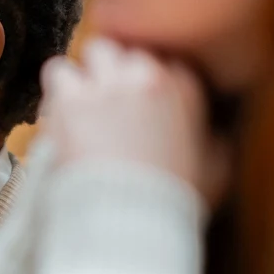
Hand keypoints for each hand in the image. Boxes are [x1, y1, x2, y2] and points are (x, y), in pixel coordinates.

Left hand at [41, 39, 214, 196]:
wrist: (128, 223)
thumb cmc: (171, 203)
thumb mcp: (213, 174)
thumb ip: (216, 145)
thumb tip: (215, 135)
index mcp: (186, 90)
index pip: (167, 61)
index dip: (151, 80)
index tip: (143, 101)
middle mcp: (148, 77)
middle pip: (130, 50)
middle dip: (120, 71)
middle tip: (111, 102)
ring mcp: (108, 84)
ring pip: (95, 52)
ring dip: (90, 75)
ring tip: (84, 105)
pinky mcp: (71, 98)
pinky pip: (58, 71)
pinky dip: (57, 91)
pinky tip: (62, 114)